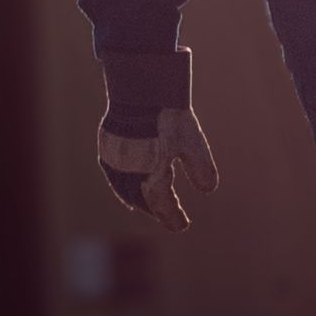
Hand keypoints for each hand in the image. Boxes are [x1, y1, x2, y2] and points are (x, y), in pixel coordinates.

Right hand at [95, 105, 220, 226]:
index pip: (163, 205)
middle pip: (142, 200)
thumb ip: (200, 167)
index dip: (173, 217)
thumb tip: (208, 191)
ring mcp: (115, 161)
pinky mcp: (107, 147)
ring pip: (123, 189)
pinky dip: (119, 184)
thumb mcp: (192, 142)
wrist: (141, 89)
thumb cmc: (169, 117)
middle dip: (156, 210)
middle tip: (169, 218)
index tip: (183, 225)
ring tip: (143, 208)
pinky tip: (123, 185)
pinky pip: (112, 173)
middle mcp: (129, 173)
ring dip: (135, 199)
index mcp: (151, 176)